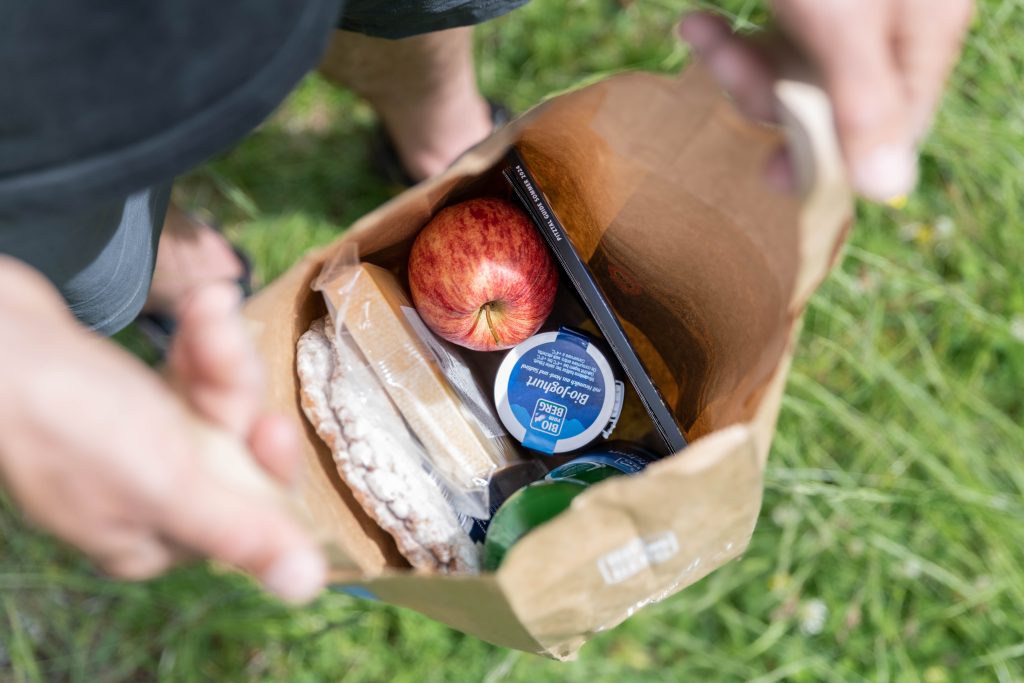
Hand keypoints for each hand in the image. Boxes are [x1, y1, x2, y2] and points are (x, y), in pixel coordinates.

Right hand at [0, 256, 325, 602]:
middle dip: (234, 386)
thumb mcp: (167, 482)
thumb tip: (305, 585)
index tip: (273, 423)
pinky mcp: (128, 399)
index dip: (267, 469)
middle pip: (234, 448)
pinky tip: (200, 305)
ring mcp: (136, 446)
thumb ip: (239, 532)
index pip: (244, 517)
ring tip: (207, 305)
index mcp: (151, 537)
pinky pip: (189, 374)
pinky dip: (198, 341)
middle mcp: (148, 499)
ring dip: (218, 351)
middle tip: (226, 338)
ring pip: (216, 402)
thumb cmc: (66, 415)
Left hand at [679, 0, 972, 201]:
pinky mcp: (806, 3)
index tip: (772, 173)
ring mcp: (843, 10)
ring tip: (695, 28)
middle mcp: (887, 26)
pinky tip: (698, 21)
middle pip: (828, 100)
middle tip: (720, 62)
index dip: (830, 156)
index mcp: (916, 39)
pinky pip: (770, 35)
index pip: (889, 128)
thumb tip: (888, 192)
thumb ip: (866, 103)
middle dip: (762, 90)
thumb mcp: (847, 25)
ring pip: (790, 67)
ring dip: (735, 59)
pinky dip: (730, 35)